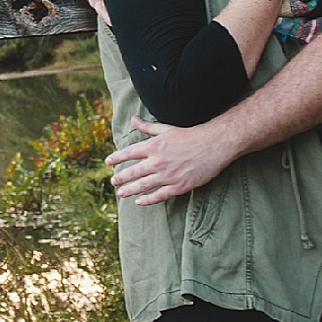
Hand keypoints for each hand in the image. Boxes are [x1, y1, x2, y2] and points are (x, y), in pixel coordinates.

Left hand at [106, 115, 236, 204]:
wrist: (213, 145)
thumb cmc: (190, 135)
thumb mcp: (166, 128)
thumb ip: (148, 127)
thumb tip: (133, 119)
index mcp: (153, 146)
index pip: (128, 153)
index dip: (116, 158)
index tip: (108, 163)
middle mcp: (157, 162)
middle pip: (133, 172)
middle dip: (120, 178)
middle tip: (113, 182)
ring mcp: (168, 175)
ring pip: (143, 186)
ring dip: (129, 190)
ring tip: (121, 193)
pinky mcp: (178, 186)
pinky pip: (159, 196)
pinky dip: (147, 200)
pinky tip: (139, 201)